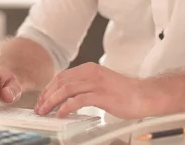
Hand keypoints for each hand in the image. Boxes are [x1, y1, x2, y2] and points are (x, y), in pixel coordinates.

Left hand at [33, 63, 149, 118]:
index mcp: (89, 68)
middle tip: (39, 108)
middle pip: (60, 82)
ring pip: (66, 89)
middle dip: (46, 95)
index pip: (62, 76)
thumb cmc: (125, 92)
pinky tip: (61, 114)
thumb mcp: (101, 83)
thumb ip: (85, 86)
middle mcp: (91, 73)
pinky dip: (66, 107)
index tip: (42, 100)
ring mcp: (96, 83)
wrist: (145, 95)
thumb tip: (68, 97)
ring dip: (52, 101)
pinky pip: (78, 100)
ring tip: (45, 112)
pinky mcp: (102, 95)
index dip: (48, 88)